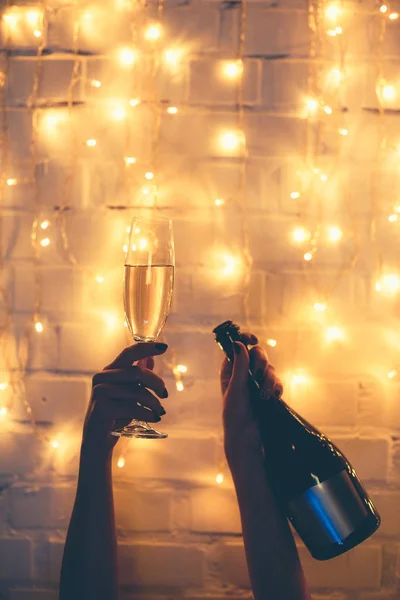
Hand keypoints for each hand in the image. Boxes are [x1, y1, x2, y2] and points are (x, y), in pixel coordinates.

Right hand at [82, 342, 168, 456]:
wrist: (98, 441)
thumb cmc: (116, 415)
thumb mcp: (129, 394)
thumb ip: (138, 377)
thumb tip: (150, 359)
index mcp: (109, 371)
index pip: (128, 353)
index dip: (146, 348)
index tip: (164, 347)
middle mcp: (102, 377)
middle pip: (136, 372)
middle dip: (156, 383)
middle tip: (165, 394)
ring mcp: (100, 392)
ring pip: (137, 391)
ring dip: (154, 402)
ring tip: (160, 411)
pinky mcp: (101, 407)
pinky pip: (132, 407)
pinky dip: (147, 413)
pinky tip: (155, 418)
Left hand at [220, 333, 282, 463]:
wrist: (247, 437)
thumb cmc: (235, 414)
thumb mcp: (236, 389)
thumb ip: (240, 366)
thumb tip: (239, 343)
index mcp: (231, 369)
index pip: (239, 346)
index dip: (246, 338)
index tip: (252, 338)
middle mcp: (244, 372)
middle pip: (258, 353)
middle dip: (260, 362)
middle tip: (257, 374)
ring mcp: (257, 381)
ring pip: (269, 367)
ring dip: (268, 379)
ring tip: (264, 395)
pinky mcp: (268, 390)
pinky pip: (276, 381)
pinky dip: (276, 387)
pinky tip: (273, 396)